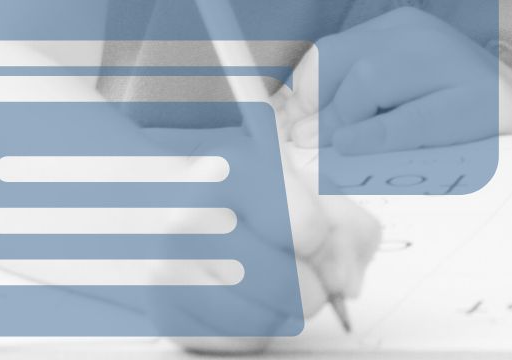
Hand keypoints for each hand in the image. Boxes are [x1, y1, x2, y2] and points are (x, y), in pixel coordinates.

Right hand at [168, 136, 380, 350]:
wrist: (186, 205)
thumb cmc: (258, 198)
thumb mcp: (314, 191)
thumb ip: (347, 229)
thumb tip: (344, 285)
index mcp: (231, 171)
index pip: (306, 230)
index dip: (325, 244)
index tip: (314, 238)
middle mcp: (189, 217)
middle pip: (286, 285)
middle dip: (313, 287)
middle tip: (303, 270)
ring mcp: (168, 266)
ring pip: (262, 319)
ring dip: (285, 310)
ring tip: (272, 281)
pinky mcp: (164, 309)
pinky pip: (237, 339)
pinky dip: (256, 327)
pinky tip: (245, 297)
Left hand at [275, 7, 511, 152]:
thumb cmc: (452, 132)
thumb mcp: (395, 108)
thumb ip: (349, 108)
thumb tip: (291, 130)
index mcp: (400, 31)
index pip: (327, 56)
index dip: (307, 97)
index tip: (303, 133)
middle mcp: (427, 36)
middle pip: (340, 62)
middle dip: (322, 111)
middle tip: (315, 148)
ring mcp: (457, 63)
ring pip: (369, 78)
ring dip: (347, 124)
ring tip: (348, 154)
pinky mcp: (482, 100)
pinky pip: (410, 118)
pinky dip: (376, 137)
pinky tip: (360, 150)